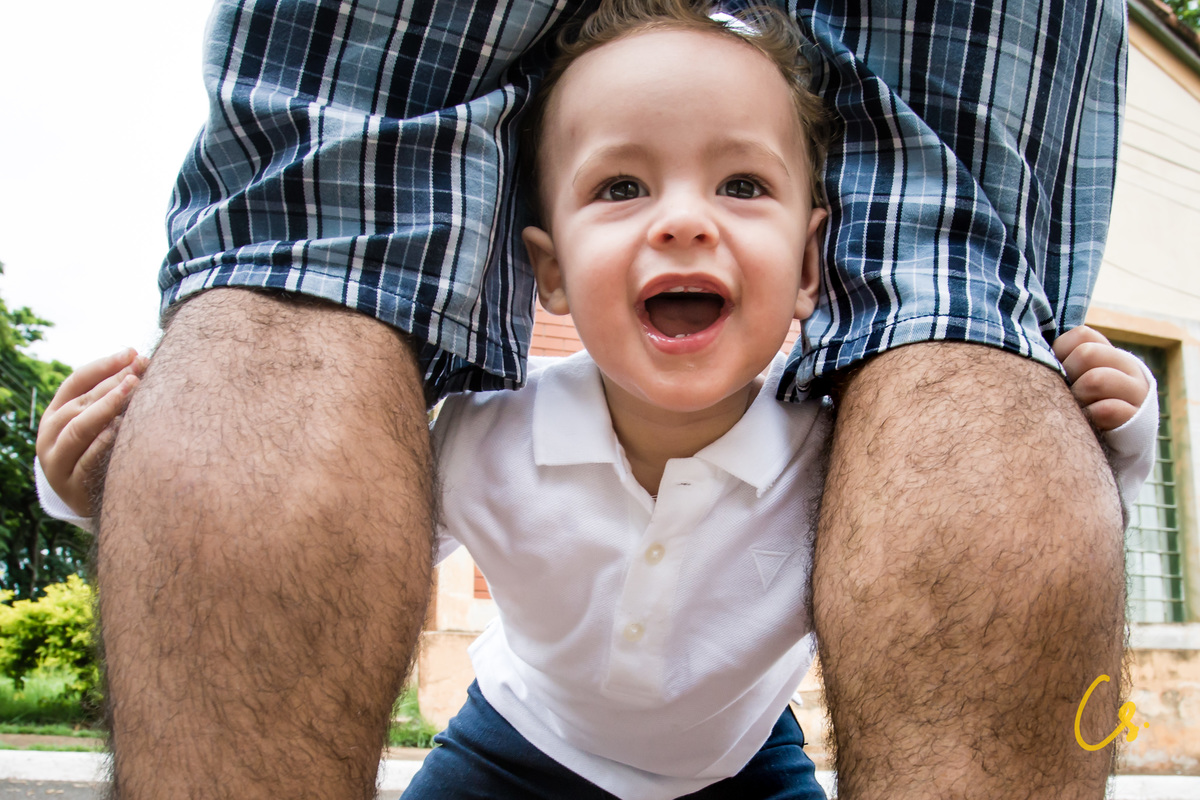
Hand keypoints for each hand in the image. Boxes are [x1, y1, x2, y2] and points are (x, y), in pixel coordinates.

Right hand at [36, 349, 147, 516]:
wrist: (87, 501)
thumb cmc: (99, 451)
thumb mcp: (98, 423)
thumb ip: (112, 395)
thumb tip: (140, 358)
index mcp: (55, 414)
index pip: (76, 381)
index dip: (104, 365)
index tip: (133, 353)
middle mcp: (49, 436)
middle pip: (80, 402)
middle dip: (112, 383)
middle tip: (140, 369)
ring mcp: (57, 462)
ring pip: (78, 429)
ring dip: (106, 407)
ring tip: (131, 389)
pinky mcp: (71, 487)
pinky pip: (85, 461)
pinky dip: (102, 443)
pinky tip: (120, 428)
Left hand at [1053, 326, 1149, 431]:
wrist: (1119, 440)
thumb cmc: (1086, 406)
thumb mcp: (1079, 380)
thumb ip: (1063, 362)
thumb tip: (1028, 344)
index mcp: (1111, 354)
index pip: (1083, 335)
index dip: (1061, 351)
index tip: (1058, 370)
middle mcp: (1128, 369)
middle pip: (1087, 353)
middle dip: (1068, 373)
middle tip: (1065, 392)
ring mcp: (1136, 393)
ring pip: (1095, 379)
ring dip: (1076, 396)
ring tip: (1074, 408)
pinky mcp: (1137, 419)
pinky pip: (1107, 410)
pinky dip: (1089, 416)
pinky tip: (1087, 423)